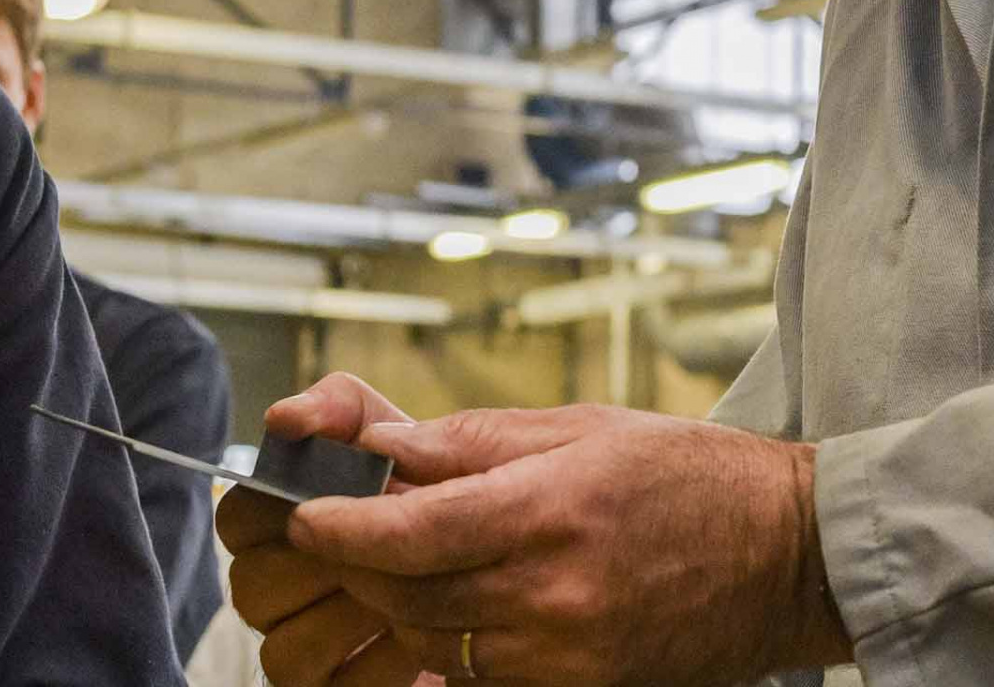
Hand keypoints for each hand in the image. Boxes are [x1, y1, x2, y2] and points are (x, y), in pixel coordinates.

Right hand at [218, 374, 445, 685]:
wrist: (488, 547)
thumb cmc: (422, 479)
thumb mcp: (385, 428)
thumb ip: (336, 408)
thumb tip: (282, 417)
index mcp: (270, 518)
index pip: (234, 518)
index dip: (275, 509)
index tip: (326, 495)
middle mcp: (271, 584)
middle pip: (251, 587)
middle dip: (319, 567)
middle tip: (377, 545)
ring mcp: (297, 643)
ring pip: (282, 649)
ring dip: (348, 618)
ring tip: (404, 589)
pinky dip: (379, 663)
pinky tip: (417, 634)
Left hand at [274, 378, 851, 685]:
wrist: (786, 552)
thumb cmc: (684, 473)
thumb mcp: (576, 427)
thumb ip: (472, 441)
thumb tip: (388, 445)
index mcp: (548, 510)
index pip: (414, 532)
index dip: (345, 528)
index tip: (302, 516)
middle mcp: (554, 594)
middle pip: (411, 594)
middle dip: (355, 564)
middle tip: (327, 531)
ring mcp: (570, 654)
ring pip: (437, 641)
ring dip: (395, 603)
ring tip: (383, 561)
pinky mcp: (584, 686)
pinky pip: (483, 676)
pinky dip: (447, 641)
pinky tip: (444, 603)